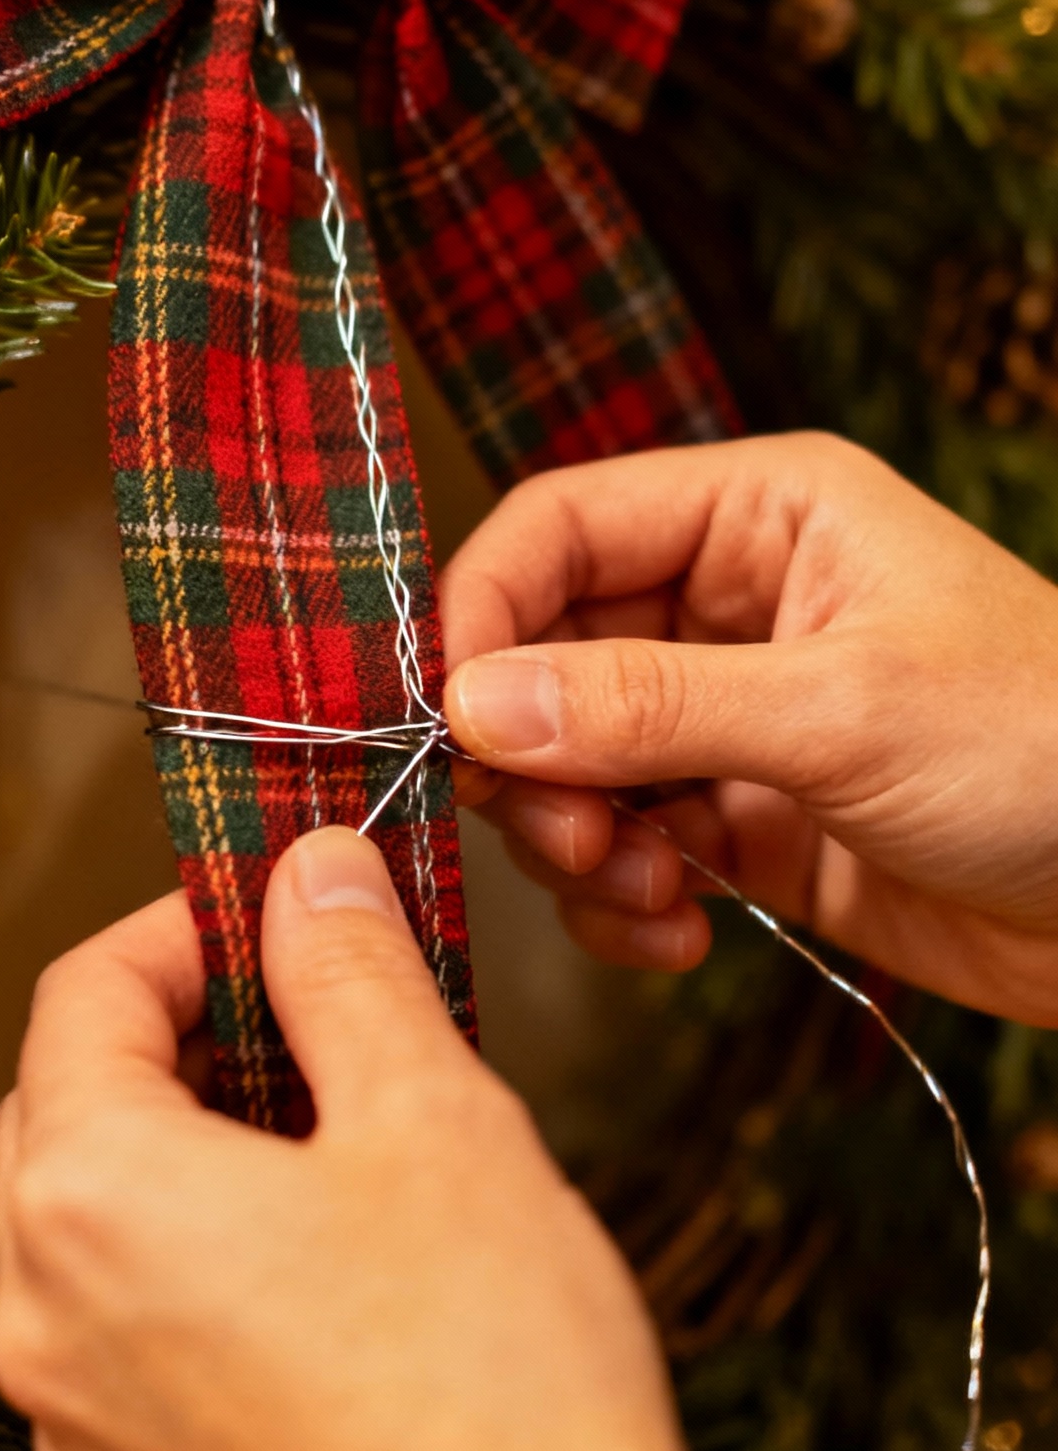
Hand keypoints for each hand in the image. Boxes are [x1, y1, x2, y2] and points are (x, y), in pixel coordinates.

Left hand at [0, 831, 759, 1450]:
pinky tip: (329, 1272)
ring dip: (191, 1149)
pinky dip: (196, 1266)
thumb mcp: (434, 1117)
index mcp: (93, 1198)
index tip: (282, 904)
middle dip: (183, 1034)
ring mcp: (76, 1429)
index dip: (185, 922)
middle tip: (313, 1010)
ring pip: (93, 1225)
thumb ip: (348, 967)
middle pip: (69, 1104)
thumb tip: (311, 865)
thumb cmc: (500, 1386)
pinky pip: (124, 1335)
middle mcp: (41, 1318)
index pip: (84, 992)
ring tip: (339, 1137)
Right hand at [441, 431, 1057, 1024]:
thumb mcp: (844, 713)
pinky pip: (628, 847)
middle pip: (546, 655)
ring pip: (573, 763)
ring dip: (578, 840)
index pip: (560, 527)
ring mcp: (736, 717)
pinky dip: (624, 899)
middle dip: (535, 755)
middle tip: (565, 836)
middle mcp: (734, 603)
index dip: (485, 613)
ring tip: (645, 892)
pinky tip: (678, 935)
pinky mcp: (749, 823)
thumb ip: (650, 706)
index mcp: (761, 515)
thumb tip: (477, 705)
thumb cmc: (1047, 749)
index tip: (452, 720)